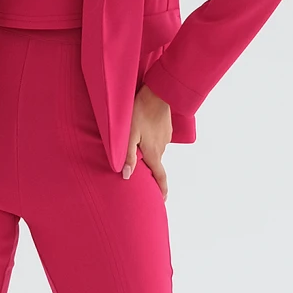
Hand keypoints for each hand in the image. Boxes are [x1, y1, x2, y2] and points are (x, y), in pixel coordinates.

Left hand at [122, 83, 172, 200]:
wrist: (157, 93)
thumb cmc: (138, 112)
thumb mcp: (128, 135)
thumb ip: (128, 156)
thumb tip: (127, 176)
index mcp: (153, 153)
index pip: (160, 177)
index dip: (162, 190)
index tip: (163, 200)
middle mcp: (162, 148)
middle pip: (156, 164)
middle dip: (150, 172)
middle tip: (140, 175)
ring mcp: (165, 138)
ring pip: (155, 151)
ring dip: (148, 154)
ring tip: (137, 151)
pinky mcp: (165, 128)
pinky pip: (157, 140)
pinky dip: (151, 142)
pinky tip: (142, 135)